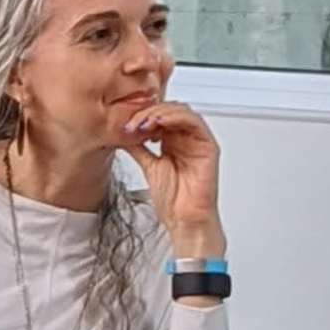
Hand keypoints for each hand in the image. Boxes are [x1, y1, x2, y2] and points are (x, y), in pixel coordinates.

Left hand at [127, 100, 224, 260]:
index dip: (141, 114)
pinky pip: (195, 122)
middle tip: (131, 121)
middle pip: (168, 110)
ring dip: (160, 112)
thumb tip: (121, 132)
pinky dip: (177, 117)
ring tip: (143, 122)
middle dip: (147, 112)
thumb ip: (137, 147)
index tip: (124, 122)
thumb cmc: (172, 200)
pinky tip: (160, 122)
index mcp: (172, 141)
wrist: (184, 220)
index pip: (158, 115)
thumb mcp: (147, 165)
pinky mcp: (208, 146)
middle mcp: (185, 138)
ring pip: (181, 111)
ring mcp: (197, 141)